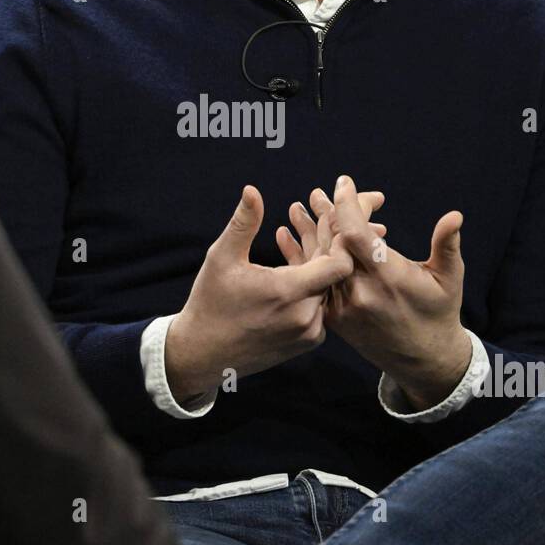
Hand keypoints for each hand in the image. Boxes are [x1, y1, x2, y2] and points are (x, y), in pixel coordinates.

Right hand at [165, 185, 353, 399]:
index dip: (341, 238)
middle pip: (336, 273)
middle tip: (327, 213)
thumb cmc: (210, 303)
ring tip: (308, 230)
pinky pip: (319, 306)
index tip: (332, 215)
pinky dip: (312, 284)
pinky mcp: (306, 342)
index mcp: (288, 293)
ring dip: (320, 262)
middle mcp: (306, 317)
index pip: (339, 263)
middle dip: (330, 241)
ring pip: (328, 289)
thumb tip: (252, 190)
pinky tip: (297, 261)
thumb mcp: (222, 258)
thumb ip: (243, 223)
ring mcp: (308, 333)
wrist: (203, 354)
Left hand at [278, 175, 470, 406]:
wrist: (423, 360)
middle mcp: (361, 291)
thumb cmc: (440, 312)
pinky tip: (287, 235)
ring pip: (320, 261)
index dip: (347, 205)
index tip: (344, 183)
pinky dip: (300, 256)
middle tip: (318, 193)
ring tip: (297, 206)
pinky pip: (314, 282)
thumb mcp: (449, 279)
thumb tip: (455, 215)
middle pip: (334, 243)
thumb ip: (446, 245)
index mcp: (389, 277)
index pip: (358, 234)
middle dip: (326, 214)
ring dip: (308, 231)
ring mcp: (344, 306)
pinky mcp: (334, 317)